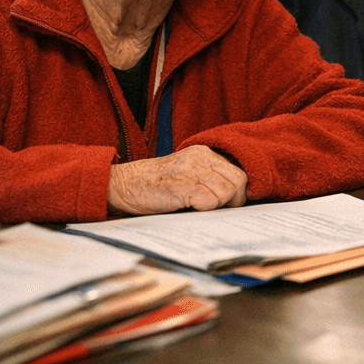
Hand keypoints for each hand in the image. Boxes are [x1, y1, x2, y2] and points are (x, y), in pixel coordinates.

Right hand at [106, 145, 247, 214]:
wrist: (124, 184)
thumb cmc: (155, 184)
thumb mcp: (186, 171)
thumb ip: (209, 177)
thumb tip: (236, 197)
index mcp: (203, 152)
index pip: (239, 172)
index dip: (238, 192)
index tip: (230, 204)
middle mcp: (199, 157)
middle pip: (237, 182)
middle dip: (233, 201)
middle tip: (217, 210)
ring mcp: (190, 170)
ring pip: (225, 193)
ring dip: (216, 206)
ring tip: (198, 207)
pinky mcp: (181, 186)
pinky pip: (209, 202)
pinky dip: (203, 210)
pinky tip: (189, 208)